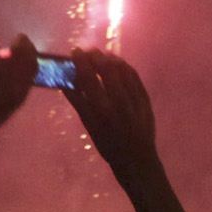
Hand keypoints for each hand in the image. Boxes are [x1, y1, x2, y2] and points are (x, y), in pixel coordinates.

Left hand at [0, 37, 37, 146]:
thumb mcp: (8, 107)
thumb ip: (16, 88)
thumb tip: (19, 66)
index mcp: (18, 92)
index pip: (32, 63)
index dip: (31, 51)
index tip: (27, 46)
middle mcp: (5, 80)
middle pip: (18, 51)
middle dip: (20, 43)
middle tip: (17, 42)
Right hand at [64, 49, 159, 181]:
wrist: (137, 160)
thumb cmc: (108, 146)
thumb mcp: (89, 127)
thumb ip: (79, 103)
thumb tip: (66, 82)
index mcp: (101, 111)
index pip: (88, 78)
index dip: (80, 62)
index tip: (74, 52)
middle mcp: (118, 102)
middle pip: (106, 69)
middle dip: (95, 56)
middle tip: (87, 52)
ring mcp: (134, 99)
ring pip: (122, 69)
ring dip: (109, 58)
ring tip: (101, 55)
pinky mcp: (145, 99)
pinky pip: (134, 76)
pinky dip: (124, 66)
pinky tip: (117, 62)